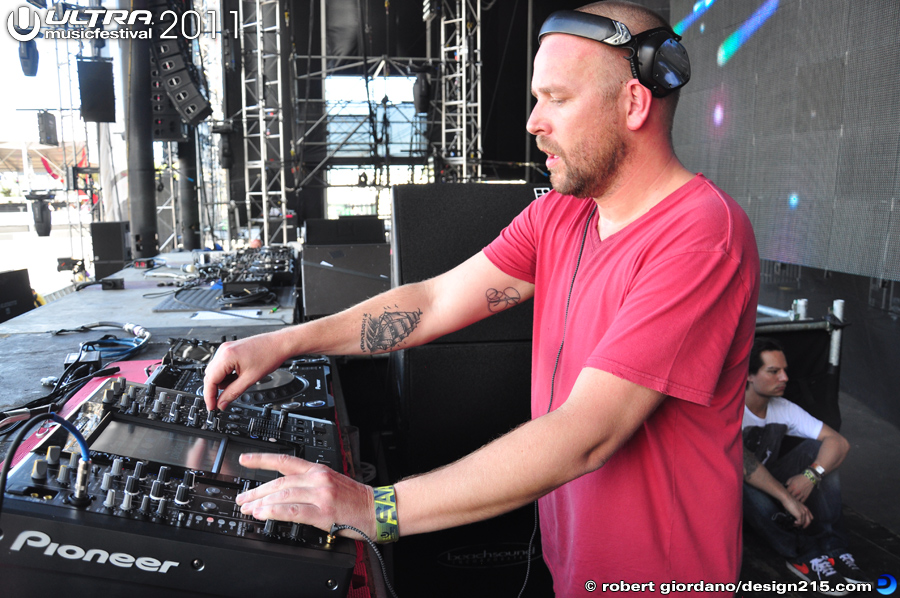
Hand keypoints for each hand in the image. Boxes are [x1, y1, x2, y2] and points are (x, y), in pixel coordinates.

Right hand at [203, 334, 287, 410]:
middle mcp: (223, 350)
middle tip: (221, 402)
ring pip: (216, 371)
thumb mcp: (250, 379)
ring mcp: (226, 348)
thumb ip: (233, 393)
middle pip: (210, 375)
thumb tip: (222, 403)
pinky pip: (222, 365)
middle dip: (214, 390)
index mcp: (226, 356)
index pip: (210, 380)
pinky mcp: (231, 349)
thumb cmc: (269, 356)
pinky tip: (237, 378)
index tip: (212, 407)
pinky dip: (226, 374)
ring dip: (221, 382)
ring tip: (237, 385)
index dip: (209, 396)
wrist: (280, 344)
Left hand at [235, 453, 375, 539]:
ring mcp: (321, 494)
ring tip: (248, 509)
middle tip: (242, 498)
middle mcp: (318, 478)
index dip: (262, 459)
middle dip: (256, 490)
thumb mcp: (332, 483)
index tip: (245, 459)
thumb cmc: (357, 500)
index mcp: (318, 470)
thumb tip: (285, 493)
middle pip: (279, 481)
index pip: (285, 460)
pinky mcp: (323, 511)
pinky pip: (293, 510)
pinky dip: (275, 512)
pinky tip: (264, 514)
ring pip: (283, 494)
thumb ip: (310, 484)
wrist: (378, 509)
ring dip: (262, 502)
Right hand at [781, 494, 812, 527]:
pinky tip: (794, 522)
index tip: (803, 523)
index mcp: (806, 508)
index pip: (810, 517)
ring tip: (795, 524)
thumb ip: (798, 510)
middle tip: (801, 527)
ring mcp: (803, 513)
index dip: (807, 521)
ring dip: (799, 525)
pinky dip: (797, 524)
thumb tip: (795, 515)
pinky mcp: (799, 515)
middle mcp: (806, 511)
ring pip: (804, 522)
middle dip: (805, 525)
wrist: (786, 498)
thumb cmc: (789, 501)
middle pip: (809, 521)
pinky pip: (800, 522)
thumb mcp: (796, 505)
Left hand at [785, 473, 815, 502]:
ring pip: (796, 500)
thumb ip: (787, 483)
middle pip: (790, 497)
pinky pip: (802, 501)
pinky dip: (799, 502)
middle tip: (788, 497)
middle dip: (789, 497)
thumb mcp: (791, 479)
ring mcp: (801, 494)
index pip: (786, 493)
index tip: (785, 493)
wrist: (809, 478)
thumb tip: (785, 487)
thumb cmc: (799, 478)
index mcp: (792, 487)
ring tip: (793, 500)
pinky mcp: (806, 496)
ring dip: (794, 500)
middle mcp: (796, 491)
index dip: (785, 493)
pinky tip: (798, 501)